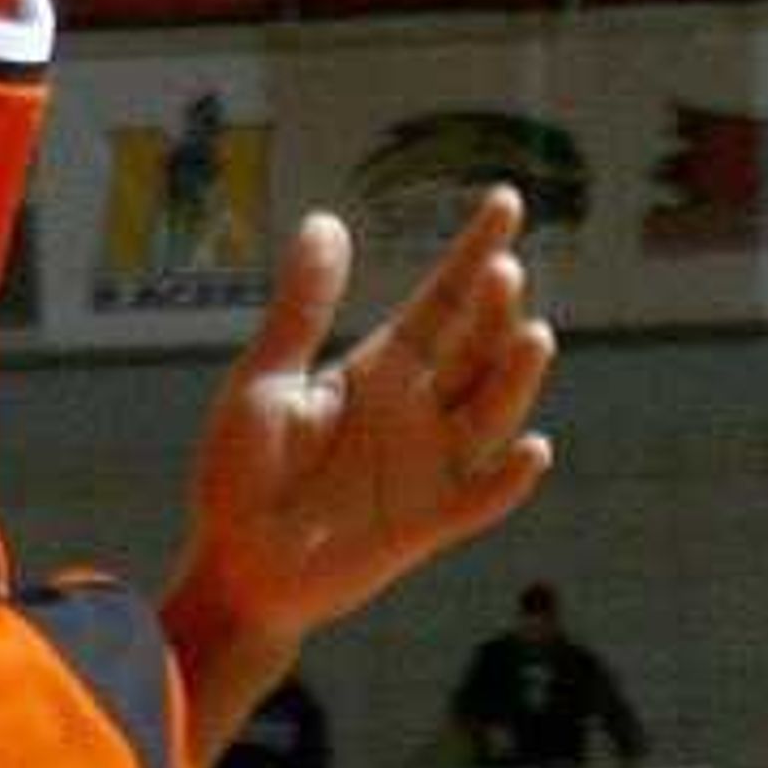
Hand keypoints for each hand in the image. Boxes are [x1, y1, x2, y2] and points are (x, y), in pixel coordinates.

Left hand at [178, 188, 554, 659]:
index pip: (441, 301)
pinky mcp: (427, 525)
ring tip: (533, 336)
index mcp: (378, 370)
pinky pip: (478, 500)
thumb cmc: (242, 471)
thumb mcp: (265, 382)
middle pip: (473, 348)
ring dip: (515, 380)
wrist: (234, 565)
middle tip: (505, 270)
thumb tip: (327, 220)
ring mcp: (429, 468)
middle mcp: (416, 412)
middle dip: (494, 309)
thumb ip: (301, 310)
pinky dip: (509, 480)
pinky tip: (533, 449)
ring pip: (489, 414)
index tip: (507, 201)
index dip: (474, 252)